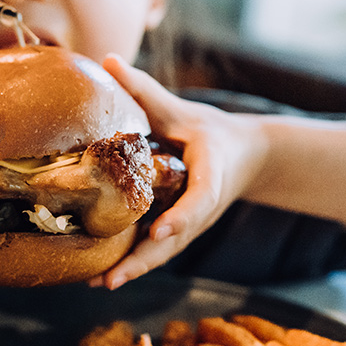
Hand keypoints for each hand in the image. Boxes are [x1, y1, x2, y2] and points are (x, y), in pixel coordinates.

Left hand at [90, 55, 267, 289]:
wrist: (247, 156)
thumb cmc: (212, 132)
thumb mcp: (184, 111)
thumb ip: (147, 92)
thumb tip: (108, 60)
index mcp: (211, 176)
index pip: (200, 199)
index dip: (183, 216)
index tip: (163, 229)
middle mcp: (201, 208)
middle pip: (174, 240)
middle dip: (143, 261)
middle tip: (111, 279)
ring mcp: (191, 223)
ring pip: (163, 252)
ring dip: (133, 270)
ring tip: (99, 284)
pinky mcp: (181, 230)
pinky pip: (157, 249)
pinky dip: (134, 263)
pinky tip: (103, 275)